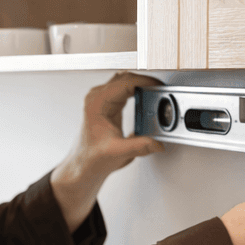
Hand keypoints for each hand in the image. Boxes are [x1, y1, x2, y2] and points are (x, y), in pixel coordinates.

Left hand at [51, 72, 166, 230]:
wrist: (83, 166)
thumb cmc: (91, 158)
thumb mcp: (118, 152)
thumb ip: (140, 146)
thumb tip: (157, 142)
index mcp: (97, 102)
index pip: (124, 82)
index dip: (144, 81)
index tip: (158, 86)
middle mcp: (98, 98)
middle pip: (125, 78)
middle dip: (145, 81)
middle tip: (161, 89)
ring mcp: (102, 100)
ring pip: (125, 81)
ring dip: (141, 85)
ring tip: (157, 93)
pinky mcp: (109, 106)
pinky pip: (125, 90)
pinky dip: (138, 92)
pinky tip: (147, 98)